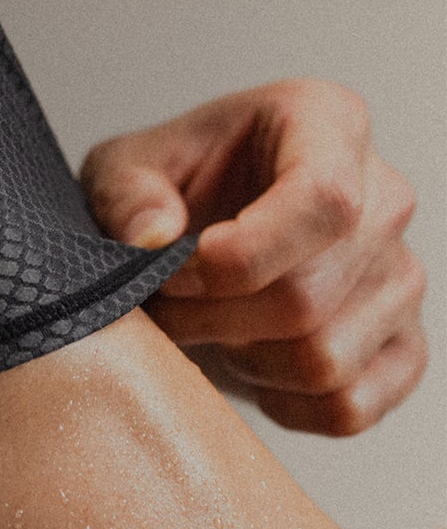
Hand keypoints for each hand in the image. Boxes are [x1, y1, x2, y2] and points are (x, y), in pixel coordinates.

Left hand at [81, 79, 426, 436]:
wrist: (201, 231)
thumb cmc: (177, 186)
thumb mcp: (124, 167)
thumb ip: (126, 192)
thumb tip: (152, 235)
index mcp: (327, 122)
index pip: (325, 199)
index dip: (247, 253)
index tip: (180, 270)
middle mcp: (384, 196)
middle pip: (310, 294)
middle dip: (216, 316)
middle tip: (168, 305)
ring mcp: (401, 275)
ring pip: (324, 359)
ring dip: (242, 359)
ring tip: (212, 323)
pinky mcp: (404, 346)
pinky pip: (346, 407)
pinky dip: (280, 401)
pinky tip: (250, 359)